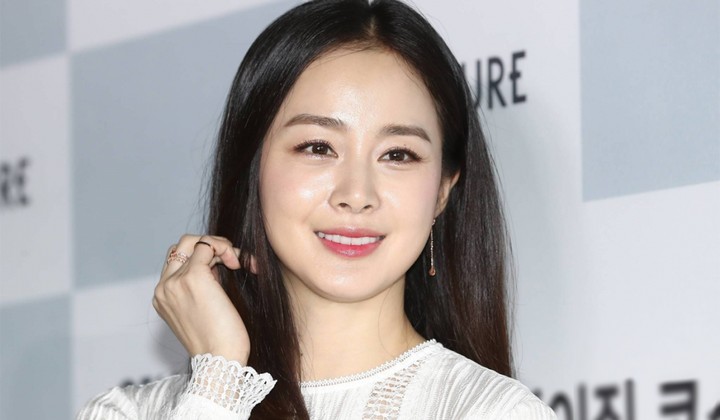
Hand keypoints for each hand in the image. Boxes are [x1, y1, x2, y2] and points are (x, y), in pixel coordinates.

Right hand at [153, 234, 250, 363]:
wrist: (220, 359)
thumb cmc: (219, 341)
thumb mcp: (202, 310)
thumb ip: (201, 287)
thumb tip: (217, 261)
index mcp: (163, 297)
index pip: (177, 260)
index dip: (202, 257)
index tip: (224, 269)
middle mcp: (163, 287)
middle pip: (181, 245)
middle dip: (209, 245)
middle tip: (231, 261)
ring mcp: (176, 281)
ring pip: (194, 241)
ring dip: (219, 246)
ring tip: (236, 263)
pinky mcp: (194, 276)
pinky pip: (207, 245)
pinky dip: (225, 248)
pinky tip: (237, 263)